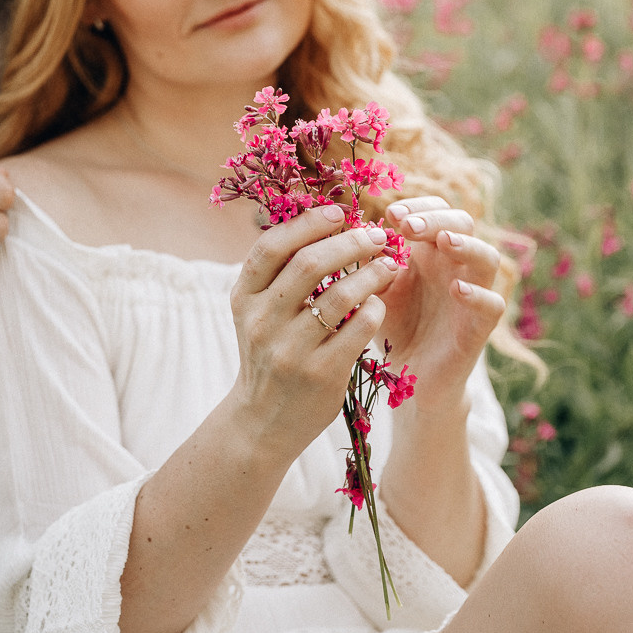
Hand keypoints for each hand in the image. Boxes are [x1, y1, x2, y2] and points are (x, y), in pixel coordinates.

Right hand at [229, 204, 399, 461]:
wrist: (263, 421)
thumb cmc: (269, 353)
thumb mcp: (258, 312)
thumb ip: (280, 273)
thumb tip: (323, 219)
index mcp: (243, 298)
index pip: (271, 246)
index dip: (307, 223)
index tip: (339, 212)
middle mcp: (261, 322)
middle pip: (309, 264)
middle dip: (350, 242)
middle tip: (376, 235)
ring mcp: (290, 350)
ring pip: (341, 294)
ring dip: (372, 272)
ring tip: (389, 264)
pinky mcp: (320, 374)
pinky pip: (359, 327)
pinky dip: (375, 306)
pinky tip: (380, 301)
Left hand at [380, 196, 504, 412]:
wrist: (409, 374)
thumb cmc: (392, 325)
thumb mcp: (375, 290)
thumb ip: (370, 265)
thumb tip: (360, 234)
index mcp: (431, 251)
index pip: (436, 210)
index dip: (419, 206)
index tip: (391, 214)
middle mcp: (456, 265)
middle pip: (463, 224)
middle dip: (436, 218)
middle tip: (407, 224)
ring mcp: (473, 294)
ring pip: (487, 258)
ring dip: (467, 245)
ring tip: (443, 241)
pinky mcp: (479, 327)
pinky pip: (492, 304)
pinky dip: (478, 294)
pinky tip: (457, 288)